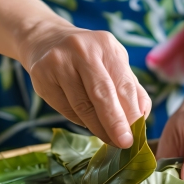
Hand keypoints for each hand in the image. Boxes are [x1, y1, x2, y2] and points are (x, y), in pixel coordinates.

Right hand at [19, 23, 151, 147]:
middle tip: (123, 143)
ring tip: (108, 139)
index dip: (131, 114)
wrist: (47, 40)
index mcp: (106, 45)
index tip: (135, 137)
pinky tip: (87, 122)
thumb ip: (129, 87)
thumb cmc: (89, 57)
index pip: (123, 85)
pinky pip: (64, 108)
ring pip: (81, 105)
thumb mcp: (113, 62)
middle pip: (101, 94)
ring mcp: (58, 62)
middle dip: (114, 123)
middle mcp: (82, 50)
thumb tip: (141, 116)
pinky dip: (79, 120)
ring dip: (97, 127)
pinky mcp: (41, 75)